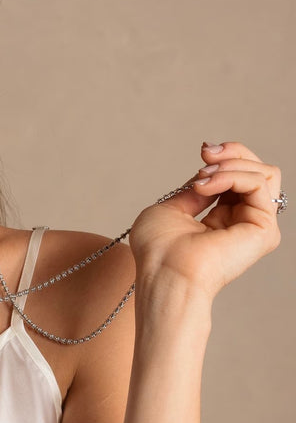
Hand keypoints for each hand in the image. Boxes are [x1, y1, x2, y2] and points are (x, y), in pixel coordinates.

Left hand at [129, 142, 281, 301]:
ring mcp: (256, 226)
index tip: (203, 150)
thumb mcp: (171, 209)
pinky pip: (259, 184)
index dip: (224, 157)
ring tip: (201, 180)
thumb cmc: (158, 249)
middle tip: (205, 153)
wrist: (163, 273)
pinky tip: (205, 186)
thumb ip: (194, 191)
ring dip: (229, 165)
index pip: (239, 177)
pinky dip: (230, 176)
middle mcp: (243, 222)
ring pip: (265, 174)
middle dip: (233, 152)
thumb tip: (208, 172)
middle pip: (259, 171)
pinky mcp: (264, 230)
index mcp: (222, 220)